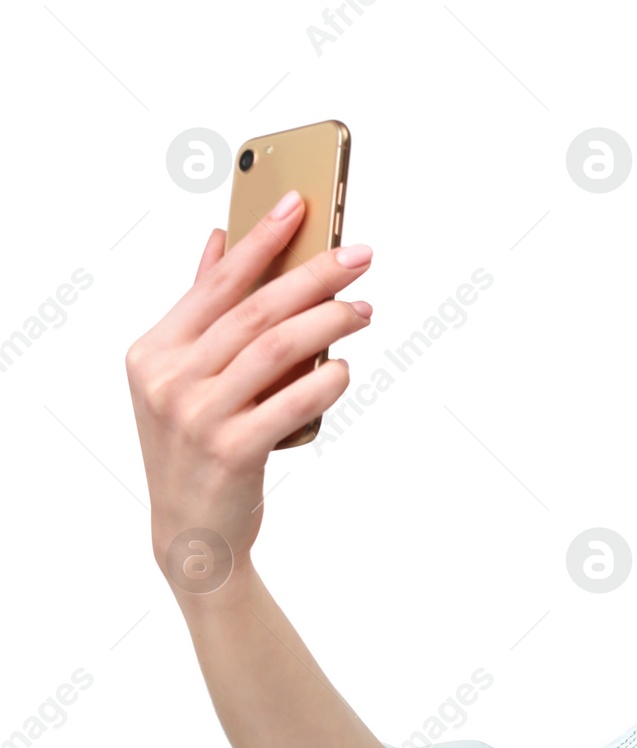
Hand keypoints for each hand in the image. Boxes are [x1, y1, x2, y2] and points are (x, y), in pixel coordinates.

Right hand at [125, 190, 372, 588]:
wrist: (191, 534)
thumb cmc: (198, 449)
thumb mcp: (183, 379)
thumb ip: (202, 314)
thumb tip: (221, 241)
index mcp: (153, 351)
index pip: (215, 283)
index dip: (259, 240)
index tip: (298, 203)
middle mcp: (169, 378)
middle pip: (254, 311)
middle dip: (312, 276)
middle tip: (359, 256)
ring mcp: (198, 415)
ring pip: (277, 350)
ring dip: (329, 322)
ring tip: (363, 310)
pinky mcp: (233, 451)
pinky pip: (292, 402)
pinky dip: (325, 380)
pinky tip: (346, 368)